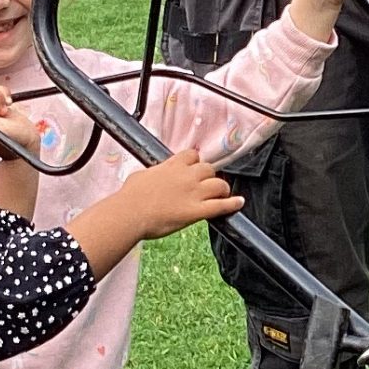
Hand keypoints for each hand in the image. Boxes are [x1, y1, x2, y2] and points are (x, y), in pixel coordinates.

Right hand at [68, 149, 242, 274]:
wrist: (129, 213)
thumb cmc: (130, 197)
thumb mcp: (140, 176)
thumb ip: (153, 173)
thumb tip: (152, 175)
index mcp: (172, 166)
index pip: (192, 155)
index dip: (196, 161)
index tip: (195, 167)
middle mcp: (186, 176)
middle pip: (208, 168)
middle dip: (209, 176)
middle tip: (206, 185)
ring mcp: (193, 193)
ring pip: (219, 184)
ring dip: (222, 189)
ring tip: (222, 194)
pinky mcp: (196, 211)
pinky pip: (221, 206)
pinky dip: (232, 204)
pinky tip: (239, 203)